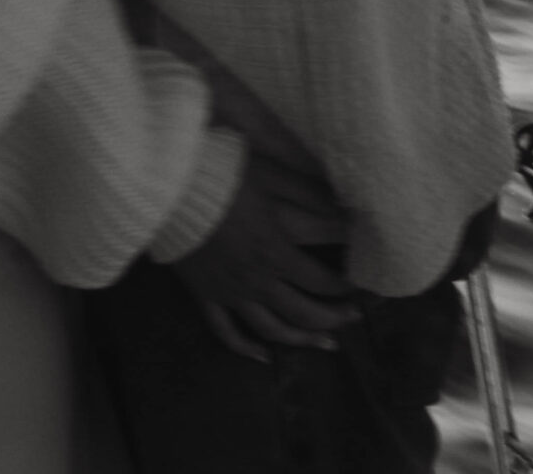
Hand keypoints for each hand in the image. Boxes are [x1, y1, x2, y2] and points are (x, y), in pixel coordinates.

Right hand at [174, 153, 359, 356]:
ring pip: (273, 330)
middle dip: (334, 317)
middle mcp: (258, 280)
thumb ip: (309, 193)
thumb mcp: (272, 176)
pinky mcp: (206, 296)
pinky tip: (264, 358)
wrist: (170, 185)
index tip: (361, 286)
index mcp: (276, 251)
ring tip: (326, 344)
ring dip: (303, 340)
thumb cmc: (222, 174)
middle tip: (353, 318)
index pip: (321, 280)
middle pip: (304, 312)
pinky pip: (227, 332)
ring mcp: (231, 293)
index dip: (346, 287)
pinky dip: (246, 349)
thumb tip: (346, 206)